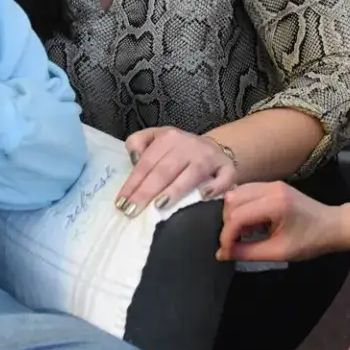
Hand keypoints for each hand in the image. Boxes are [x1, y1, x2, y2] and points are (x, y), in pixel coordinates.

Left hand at [116, 127, 234, 215]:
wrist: (214, 148)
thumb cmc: (178, 150)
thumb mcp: (156, 138)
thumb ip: (138, 142)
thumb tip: (133, 158)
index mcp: (168, 137)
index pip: (146, 163)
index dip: (133, 183)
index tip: (121, 203)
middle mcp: (189, 145)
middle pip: (164, 170)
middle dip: (146, 192)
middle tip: (132, 211)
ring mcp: (210, 157)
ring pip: (191, 174)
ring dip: (175, 189)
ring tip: (159, 205)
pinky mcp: (228, 168)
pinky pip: (224, 178)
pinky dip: (215, 187)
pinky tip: (203, 196)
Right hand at [217, 182, 349, 262]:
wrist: (332, 226)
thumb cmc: (310, 241)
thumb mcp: (279, 252)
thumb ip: (248, 253)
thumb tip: (222, 254)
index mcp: (274, 204)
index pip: (237, 216)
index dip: (226, 236)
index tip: (226, 252)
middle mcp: (270, 188)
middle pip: (232, 201)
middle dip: (228, 224)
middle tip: (237, 243)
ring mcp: (271, 184)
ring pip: (236, 194)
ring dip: (233, 215)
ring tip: (246, 233)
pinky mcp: (272, 185)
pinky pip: (245, 192)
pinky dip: (242, 208)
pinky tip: (253, 224)